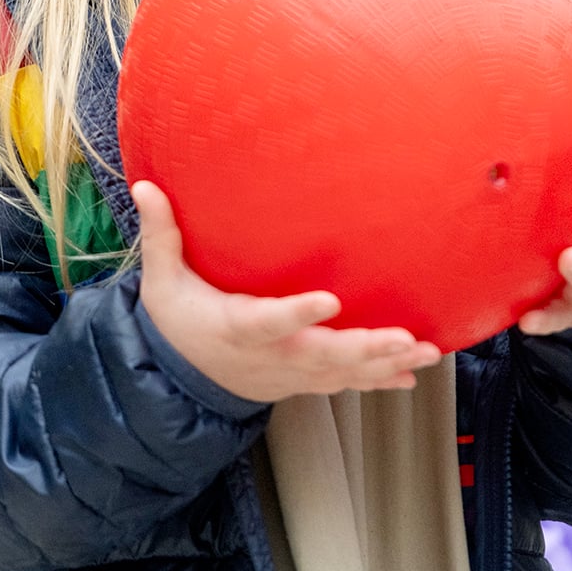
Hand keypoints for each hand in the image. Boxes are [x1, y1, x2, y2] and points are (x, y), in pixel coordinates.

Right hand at [131, 180, 441, 403]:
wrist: (182, 381)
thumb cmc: (178, 321)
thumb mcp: (162, 282)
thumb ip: (161, 235)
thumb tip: (145, 186)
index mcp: (236, 328)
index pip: (267, 322)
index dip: (297, 314)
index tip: (329, 300)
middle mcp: (270, 357)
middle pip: (320, 356)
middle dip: (363, 349)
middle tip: (402, 338)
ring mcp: (291, 374)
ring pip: (342, 374)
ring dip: (386, 364)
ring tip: (426, 353)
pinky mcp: (304, 382)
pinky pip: (347, 384)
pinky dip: (381, 380)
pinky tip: (414, 374)